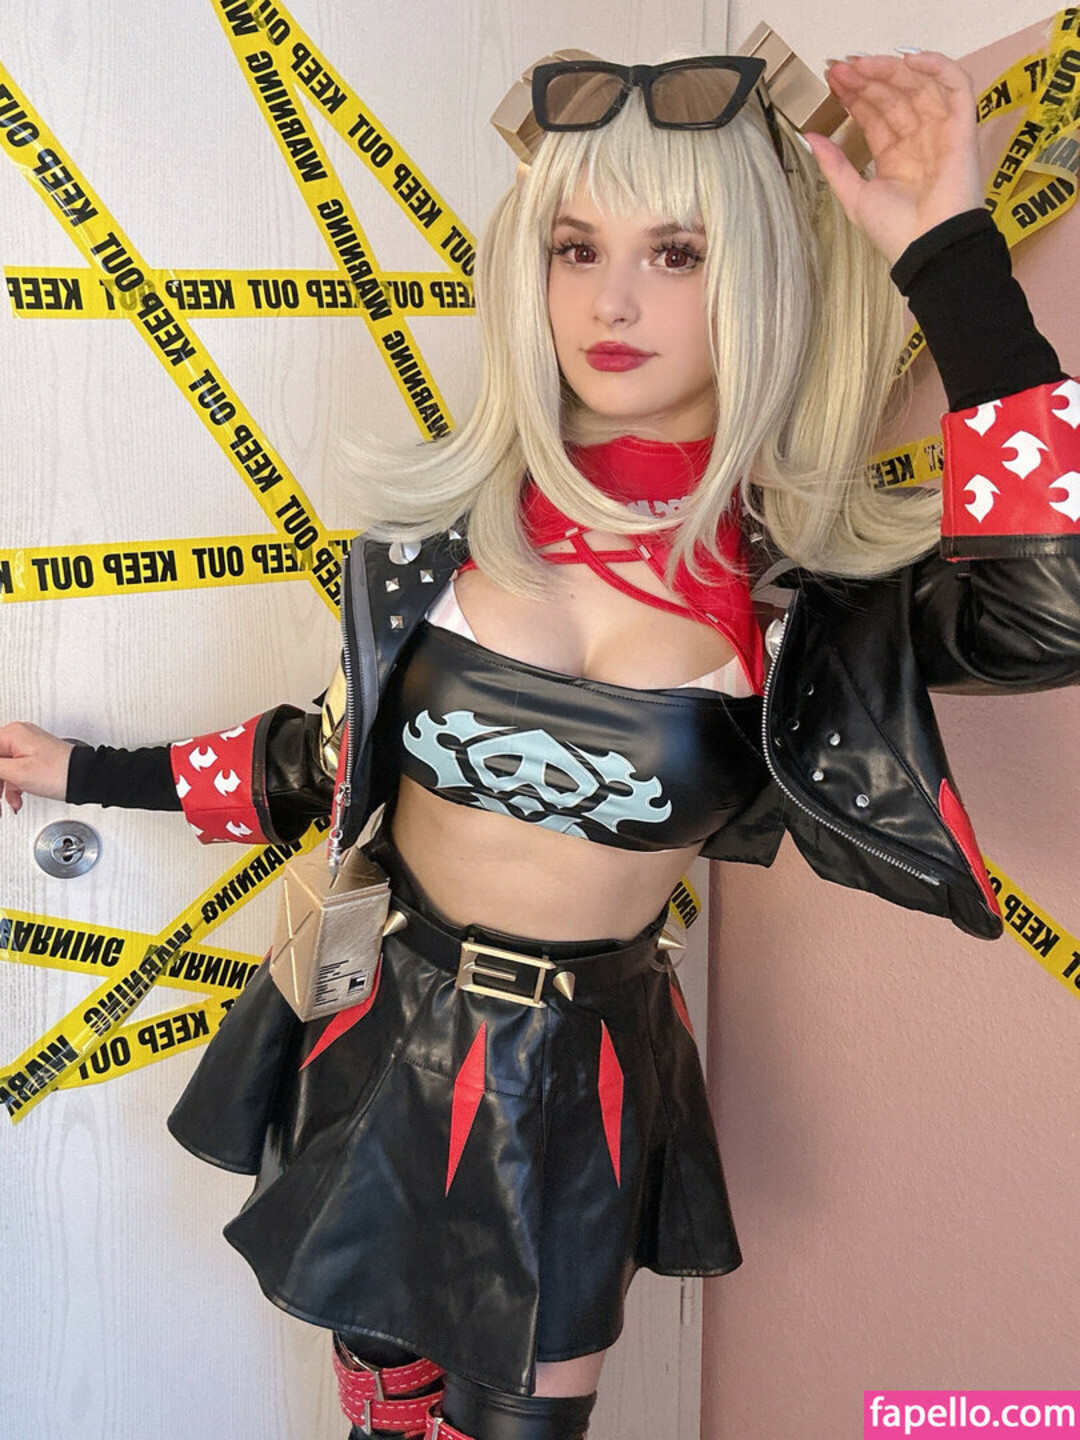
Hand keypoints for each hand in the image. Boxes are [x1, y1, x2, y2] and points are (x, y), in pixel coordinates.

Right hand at [0, 722, 74, 814]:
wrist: (87, 779)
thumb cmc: (61, 773)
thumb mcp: (17, 772)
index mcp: (12, 734)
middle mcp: (18, 737)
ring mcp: (27, 748)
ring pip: (2, 769)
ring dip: (1, 789)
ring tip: (5, 805)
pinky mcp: (34, 760)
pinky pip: (14, 773)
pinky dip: (13, 788)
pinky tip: (15, 801)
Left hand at [804, 51, 982, 265]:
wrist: (929, 248)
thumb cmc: (895, 233)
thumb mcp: (854, 196)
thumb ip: (834, 165)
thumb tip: (810, 137)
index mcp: (894, 157)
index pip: (875, 115)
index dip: (855, 96)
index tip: (833, 81)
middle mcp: (918, 141)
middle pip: (894, 97)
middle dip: (867, 80)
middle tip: (841, 70)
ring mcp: (941, 133)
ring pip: (919, 87)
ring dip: (891, 70)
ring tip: (862, 65)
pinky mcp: (963, 129)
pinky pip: (957, 87)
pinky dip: (938, 67)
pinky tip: (910, 60)